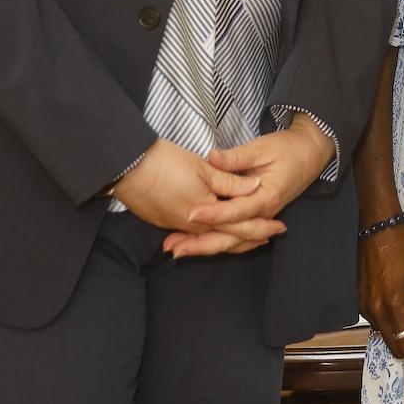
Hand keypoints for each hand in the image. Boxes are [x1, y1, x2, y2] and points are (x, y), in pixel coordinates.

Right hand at [109, 139, 285, 255]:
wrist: (126, 166)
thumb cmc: (164, 162)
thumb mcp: (202, 166)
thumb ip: (230, 179)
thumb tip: (254, 185)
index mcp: (205, 211)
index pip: (239, 224)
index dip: (260, 226)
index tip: (277, 227)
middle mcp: (191, 225)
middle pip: (225, 238)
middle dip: (247, 241)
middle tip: (267, 240)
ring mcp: (175, 225)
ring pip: (207, 239)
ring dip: (227, 240)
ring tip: (244, 241)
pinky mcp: (163, 221)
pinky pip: (191, 235)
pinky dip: (206, 238)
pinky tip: (209, 234)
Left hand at [171, 115, 334, 256]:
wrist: (309, 154)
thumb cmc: (287, 148)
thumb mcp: (261, 148)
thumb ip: (235, 156)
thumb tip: (211, 157)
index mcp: (266, 197)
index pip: (235, 211)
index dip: (212, 214)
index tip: (189, 214)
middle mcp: (263, 213)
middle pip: (230, 237)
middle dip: (200, 244)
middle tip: (174, 248)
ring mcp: (260, 218)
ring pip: (231, 241)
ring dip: (203, 246)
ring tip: (176, 250)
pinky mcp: (255, 216)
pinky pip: (235, 235)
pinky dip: (214, 240)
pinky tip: (194, 244)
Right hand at [358, 223, 403, 359]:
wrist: (378, 229)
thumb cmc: (403, 248)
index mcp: (394, 305)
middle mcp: (375, 310)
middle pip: (392, 346)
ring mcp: (364, 305)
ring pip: (383, 333)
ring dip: (398, 332)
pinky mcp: (358, 299)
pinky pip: (374, 320)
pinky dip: (387, 320)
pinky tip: (397, 304)